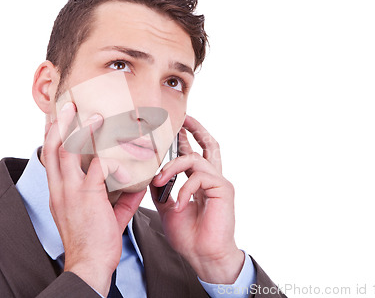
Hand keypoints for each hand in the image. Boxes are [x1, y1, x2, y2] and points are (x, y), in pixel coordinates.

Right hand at [42, 102, 145, 295]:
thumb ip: (118, 196)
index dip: (51, 136)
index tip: (56, 118)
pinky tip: (122, 161)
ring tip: (94, 115)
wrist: (90, 264)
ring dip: (80, 130)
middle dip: (59, 123)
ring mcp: (71, 191)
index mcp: (59, 191)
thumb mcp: (104, 214)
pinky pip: (99, 167)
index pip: (49, 157)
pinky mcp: (87, 195)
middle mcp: (60, 188)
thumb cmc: (94, 241)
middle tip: (68, 105)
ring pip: (67, 151)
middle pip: (52, 147)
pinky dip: (112, 159)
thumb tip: (136, 182)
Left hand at [150, 115, 243, 283]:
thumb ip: (163, 190)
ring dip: (173, 167)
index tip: (176, 127)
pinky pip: (199, 177)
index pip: (194, 154)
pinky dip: (184, 189)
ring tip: (160, 181)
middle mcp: (211, 179)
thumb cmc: (189, 236)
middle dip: (196, 129)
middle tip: (183, 119)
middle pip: (209, 145)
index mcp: (200, 182)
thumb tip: (151, 177)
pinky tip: (179, 205)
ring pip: (194, 159)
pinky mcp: (223, 189)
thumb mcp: (168, 208)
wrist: (204, 256)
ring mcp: (218, 182)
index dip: (186, 139)